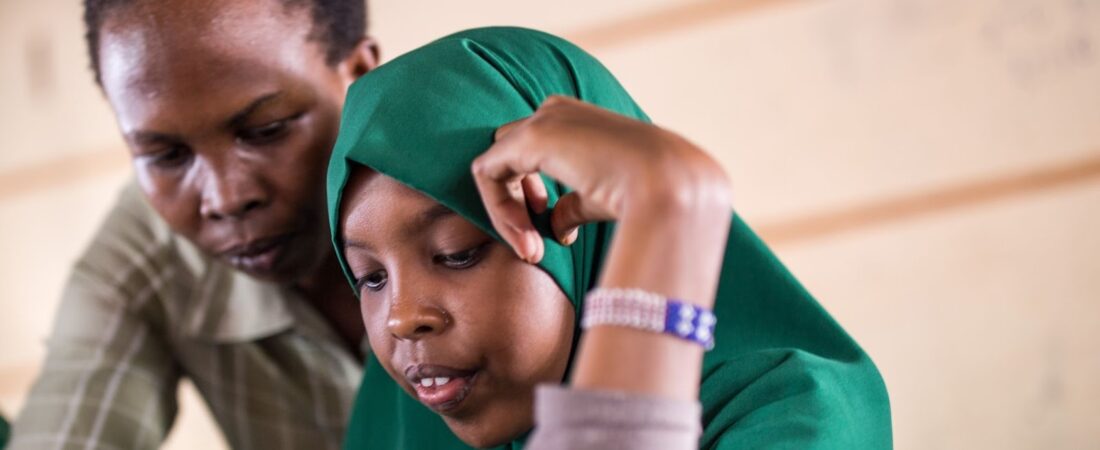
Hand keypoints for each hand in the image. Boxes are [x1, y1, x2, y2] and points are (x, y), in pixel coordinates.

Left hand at [471, 96, 729, 263]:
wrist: (670, 186)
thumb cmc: (647, 195)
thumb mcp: (602, 199)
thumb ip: (571, 207)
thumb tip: (554, 228)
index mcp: (578, 119)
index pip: (531, 154)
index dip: (530, 198)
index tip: (551, 235)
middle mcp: (556, 111)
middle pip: (508, 157)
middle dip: (515, 204)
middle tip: (535, 246)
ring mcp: (543, 120)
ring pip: (495, 166)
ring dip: (506, 213)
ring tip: (531, 249)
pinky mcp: (529, 137)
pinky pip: (486, 174)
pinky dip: (498, 211)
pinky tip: (524, 239)